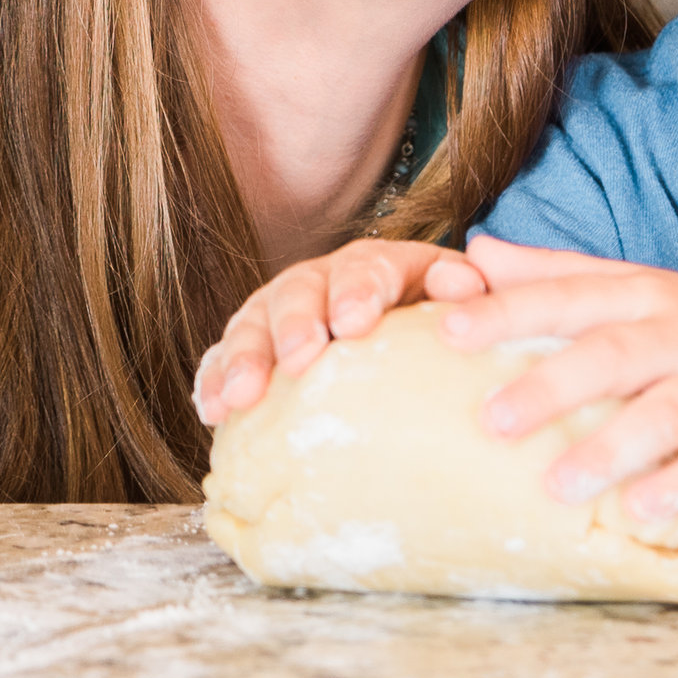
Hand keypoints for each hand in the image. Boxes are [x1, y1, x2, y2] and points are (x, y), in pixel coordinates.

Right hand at [190, 235, 448, 427]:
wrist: (412, 350)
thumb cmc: (441, 335)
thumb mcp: (463, 308)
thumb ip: (465, 292)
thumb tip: (465, 283)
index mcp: (380, 267)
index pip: (367, 268)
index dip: (358, 292)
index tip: (355, 323)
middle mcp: (324, 280)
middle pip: (301, 290)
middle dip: (296, 324)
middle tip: (298, 359)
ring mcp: (282, 313)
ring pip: (254, 322)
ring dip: (245, 357)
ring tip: (241, 396)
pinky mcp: (255, 349)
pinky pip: (224, 359)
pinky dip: (216, 381)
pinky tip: (212, 410)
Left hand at [429, 235, 677, 540]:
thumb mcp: (632, 285)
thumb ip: (554, 274)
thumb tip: (471, 254)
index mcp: (641, 295)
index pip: (568, 297)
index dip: (509, 312)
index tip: (448, 331)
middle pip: (612, 355)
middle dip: (551, 386)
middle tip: (490, 421)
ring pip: (666, 414)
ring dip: (612, 449)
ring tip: (557, 485)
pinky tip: (639, 509)